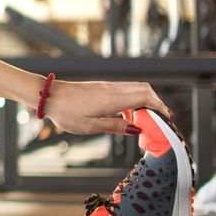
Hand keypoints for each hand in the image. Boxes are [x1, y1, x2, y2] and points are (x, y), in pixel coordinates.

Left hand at [42, 79, 170, 135]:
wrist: (48, 96)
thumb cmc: (65, 112)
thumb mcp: (90, 126)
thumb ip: (115, 126)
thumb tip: (138, 129)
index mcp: (112, 99)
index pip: (146, 97)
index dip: (160, 107)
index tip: (166, 119)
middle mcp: (112, 89)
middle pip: (145, 89)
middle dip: (156, 103)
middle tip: (158, 120)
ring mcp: (107, 86)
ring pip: (135, 88)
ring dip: (145, 101)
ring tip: (145, 120)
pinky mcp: (101, 87)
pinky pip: (125, 90)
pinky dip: (133, 100)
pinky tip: (126, 115)